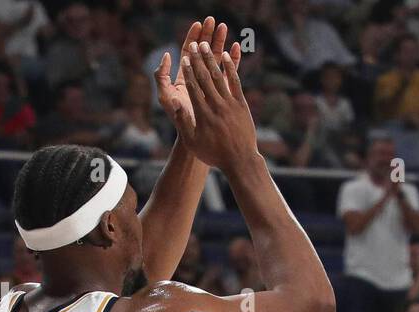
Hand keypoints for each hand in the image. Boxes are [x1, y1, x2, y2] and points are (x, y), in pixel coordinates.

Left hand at [155, 18, 240, 137]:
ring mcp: (212, 86)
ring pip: (217, 59)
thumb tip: (167, 58)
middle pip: (203, 53)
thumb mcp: (166, 100)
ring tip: (225, 27)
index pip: (187, 54)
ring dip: (221, 43)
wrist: (200, 144)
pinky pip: (230, 73)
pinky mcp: (224, 92)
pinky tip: (237, 47)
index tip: (197, 26)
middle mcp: (198, 80)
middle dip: (208, 35)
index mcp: (185, 79)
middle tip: (213, 20)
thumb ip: (162, 79)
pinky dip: (233, 60)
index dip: (192, 38)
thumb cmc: (181, 124)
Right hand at [176, 41, 255, 170]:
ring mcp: (230, 104)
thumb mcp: (193, 143)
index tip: (184, 57)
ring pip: (219, 77)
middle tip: (194, 44)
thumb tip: (176, 104)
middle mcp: (216, 106)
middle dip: (198, 59)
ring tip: (206, 44)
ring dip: (212, 58)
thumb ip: (183, 123)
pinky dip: (230, 68)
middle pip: (204, 78)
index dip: (188, 70)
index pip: (193, 87)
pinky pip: (235, 82)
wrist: (240, 161)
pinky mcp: (242, 105)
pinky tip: (226, 55)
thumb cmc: (214, 154)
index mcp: (203, 114)